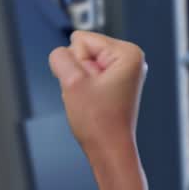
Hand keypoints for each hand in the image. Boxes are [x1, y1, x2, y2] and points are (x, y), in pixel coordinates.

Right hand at [48, 30, 145, 159]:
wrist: (108, 150)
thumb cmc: (100, 123)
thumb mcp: (71, 82)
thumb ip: (60, 58)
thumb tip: (59, 53)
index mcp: (127, 53)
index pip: (80, 40)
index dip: (75, 64)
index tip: (88, 85)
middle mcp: (129, 59)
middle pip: (82, 50)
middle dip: (77, 73)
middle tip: (88, 94)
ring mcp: (123, 72)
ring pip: (82, 65)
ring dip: (79, 83)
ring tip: (90, 100)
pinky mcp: (115, 83)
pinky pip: (87, 76)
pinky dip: (83, 89)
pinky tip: (91, 102)